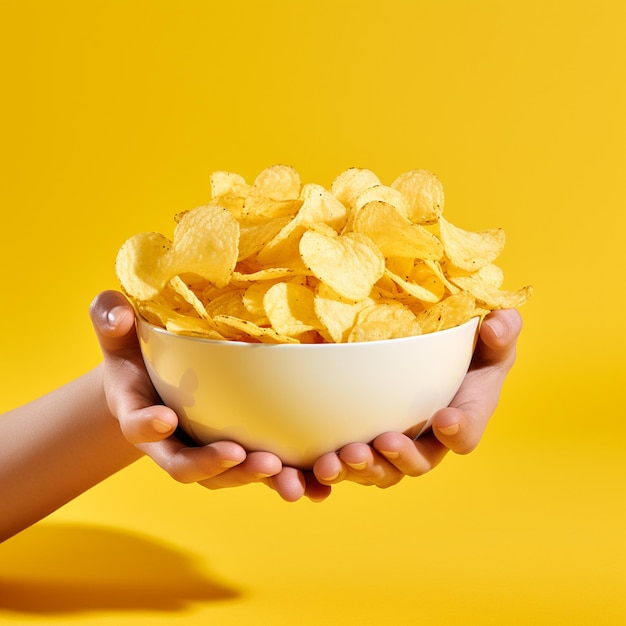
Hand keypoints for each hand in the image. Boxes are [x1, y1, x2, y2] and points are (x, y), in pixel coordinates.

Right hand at [89, 290, 329, 499]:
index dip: (149, 427)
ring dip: (257, 479)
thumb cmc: (137, 353)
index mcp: (142, 415)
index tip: (165, 419)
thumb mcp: (119, 331)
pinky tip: (319, 488)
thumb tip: (119, 309)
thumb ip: (110, 317)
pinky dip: (288, 481)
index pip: (139, 426)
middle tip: (243, 456)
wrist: (156, 380)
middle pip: (189, 466)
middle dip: (214, 466)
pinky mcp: (238, 452)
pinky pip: (261, 471)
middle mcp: (174, 443)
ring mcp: (207, 451)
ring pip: (230, 475)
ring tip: (290, 480)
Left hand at [312, 309, 523, 487]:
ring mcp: (394, 442)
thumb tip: (496, 327)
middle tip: (382, 443)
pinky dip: (329, 471)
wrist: (432, 352)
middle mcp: (428, 439)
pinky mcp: (363, 438)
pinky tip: (308, 468)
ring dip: (359, 470)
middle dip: (399, 460)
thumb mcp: (490, 333)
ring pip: (379, 470)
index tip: (445, 418)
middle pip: (417, 463)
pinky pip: (347, 463)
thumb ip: (501, 331)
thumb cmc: (467, 345)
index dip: (459, 431)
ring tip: (335, 462)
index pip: (465, 432)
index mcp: (462, 415)